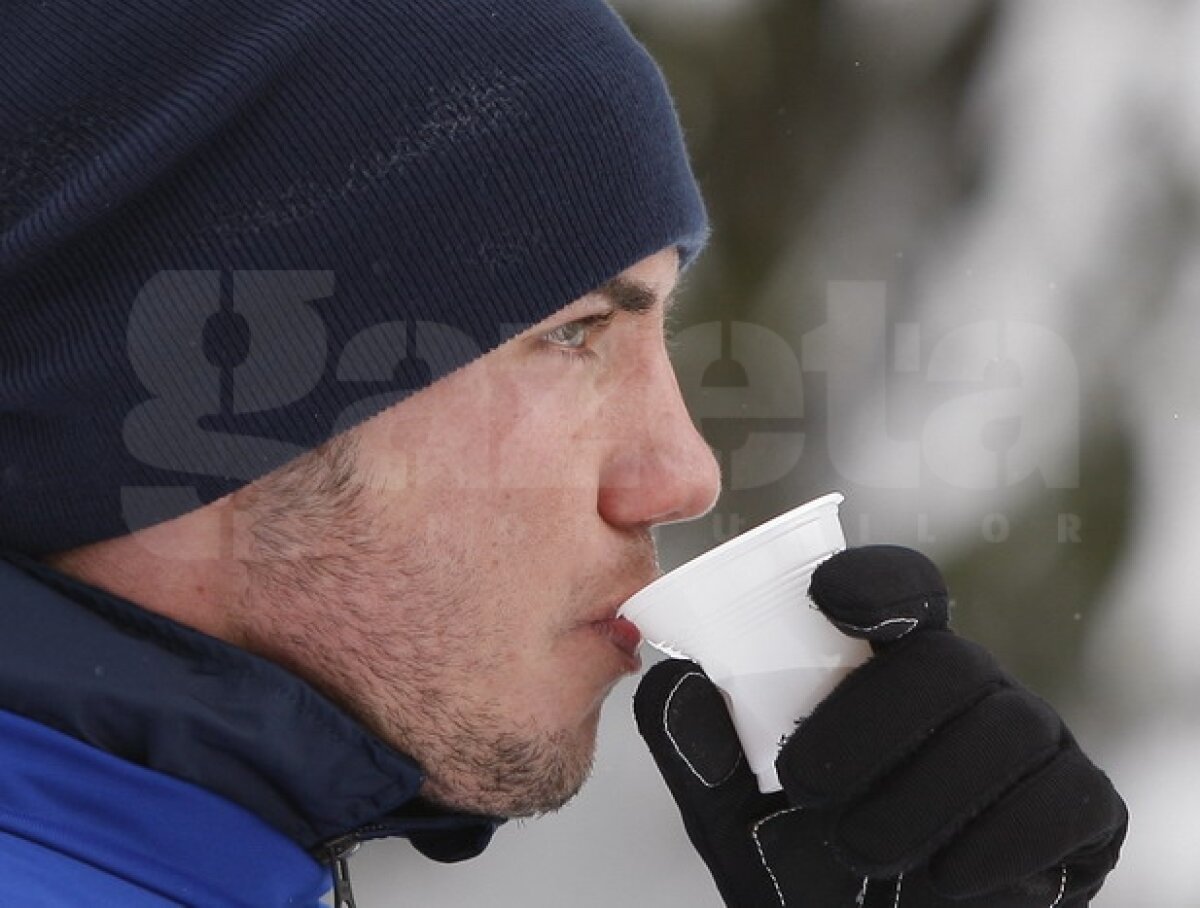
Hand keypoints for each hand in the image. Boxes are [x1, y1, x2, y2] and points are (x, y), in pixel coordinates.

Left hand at [634, 545, 1126, 906]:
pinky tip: (943, 877)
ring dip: (919, 794)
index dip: (876, 581)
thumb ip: (700, 749)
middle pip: (945, 660)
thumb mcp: (731, 814)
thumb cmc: (802, 868)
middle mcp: (969, 688)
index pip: (902, 589)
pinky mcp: (1083, 809)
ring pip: (1003, 725)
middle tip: (803, 786)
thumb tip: (674, 678)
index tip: (828, 596)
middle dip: (872, 722)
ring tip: (858, 848)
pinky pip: (1060, 799)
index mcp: (889, 666)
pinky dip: (994, 843)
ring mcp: (1033, 743)